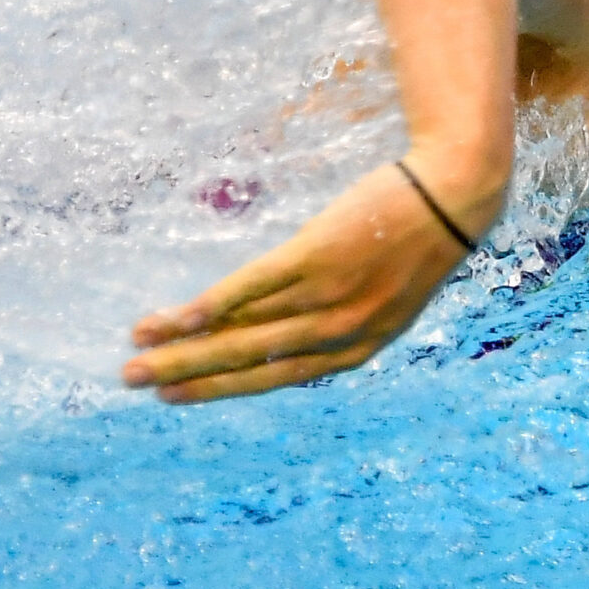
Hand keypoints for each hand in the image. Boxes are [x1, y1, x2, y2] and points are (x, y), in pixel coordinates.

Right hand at [123, 156, 496, 403]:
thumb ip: (339, 317)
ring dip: (185, 341)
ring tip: (137, 348)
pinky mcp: (321, 255)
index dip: (221, 388)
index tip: (175, 397)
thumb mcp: (385, 295)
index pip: (276, 377)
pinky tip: (178, 315)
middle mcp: (342, 331)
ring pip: (245, 327)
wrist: (454, 192)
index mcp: (359, 347)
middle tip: (134, 384)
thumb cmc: (415, 239)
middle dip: (188, 374)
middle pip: (251, 360)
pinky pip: (256, 287)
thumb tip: (280, 325)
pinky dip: (214, 304)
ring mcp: (331, 294)